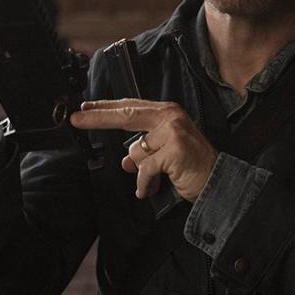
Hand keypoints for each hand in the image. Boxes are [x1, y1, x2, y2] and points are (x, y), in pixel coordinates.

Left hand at [70, 99, 217, 200]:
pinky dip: (147, 183)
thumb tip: (126, 161)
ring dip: (143, 171)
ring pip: (136, 151)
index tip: (85, 106)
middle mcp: (170, 117)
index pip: (131, 106)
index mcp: (167, 113)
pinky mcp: (174, 150)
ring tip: (158, 177)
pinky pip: (145, 169)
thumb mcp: (164, 153)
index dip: (106, 107)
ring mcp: (173, 132)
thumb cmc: (193, 166)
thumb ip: (144, 150)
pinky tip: (154, 187)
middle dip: (98, 117)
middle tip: (77, 118)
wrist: (218, 182)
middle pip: (126, 114)